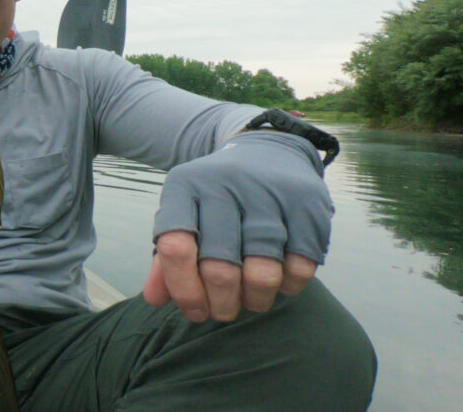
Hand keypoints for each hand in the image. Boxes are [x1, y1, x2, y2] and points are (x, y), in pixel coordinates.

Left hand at [144, 130, 333, 321]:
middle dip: (221, 304)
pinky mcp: (307, 204)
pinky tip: (279, 280)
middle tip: (223, 311)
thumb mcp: (185, 215)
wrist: (267, 150)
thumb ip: (166, 259)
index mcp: (185, 186)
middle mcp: (224, 184)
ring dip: (255, 300)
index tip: (195, 311)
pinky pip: (300, 268)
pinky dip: (289, 286)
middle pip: (220, 269)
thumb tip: (155, 299)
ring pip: (262, 274)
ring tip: (250, 300)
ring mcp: (268, 192)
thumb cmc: (217, 198)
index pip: (176, 247)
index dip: (184, 290)